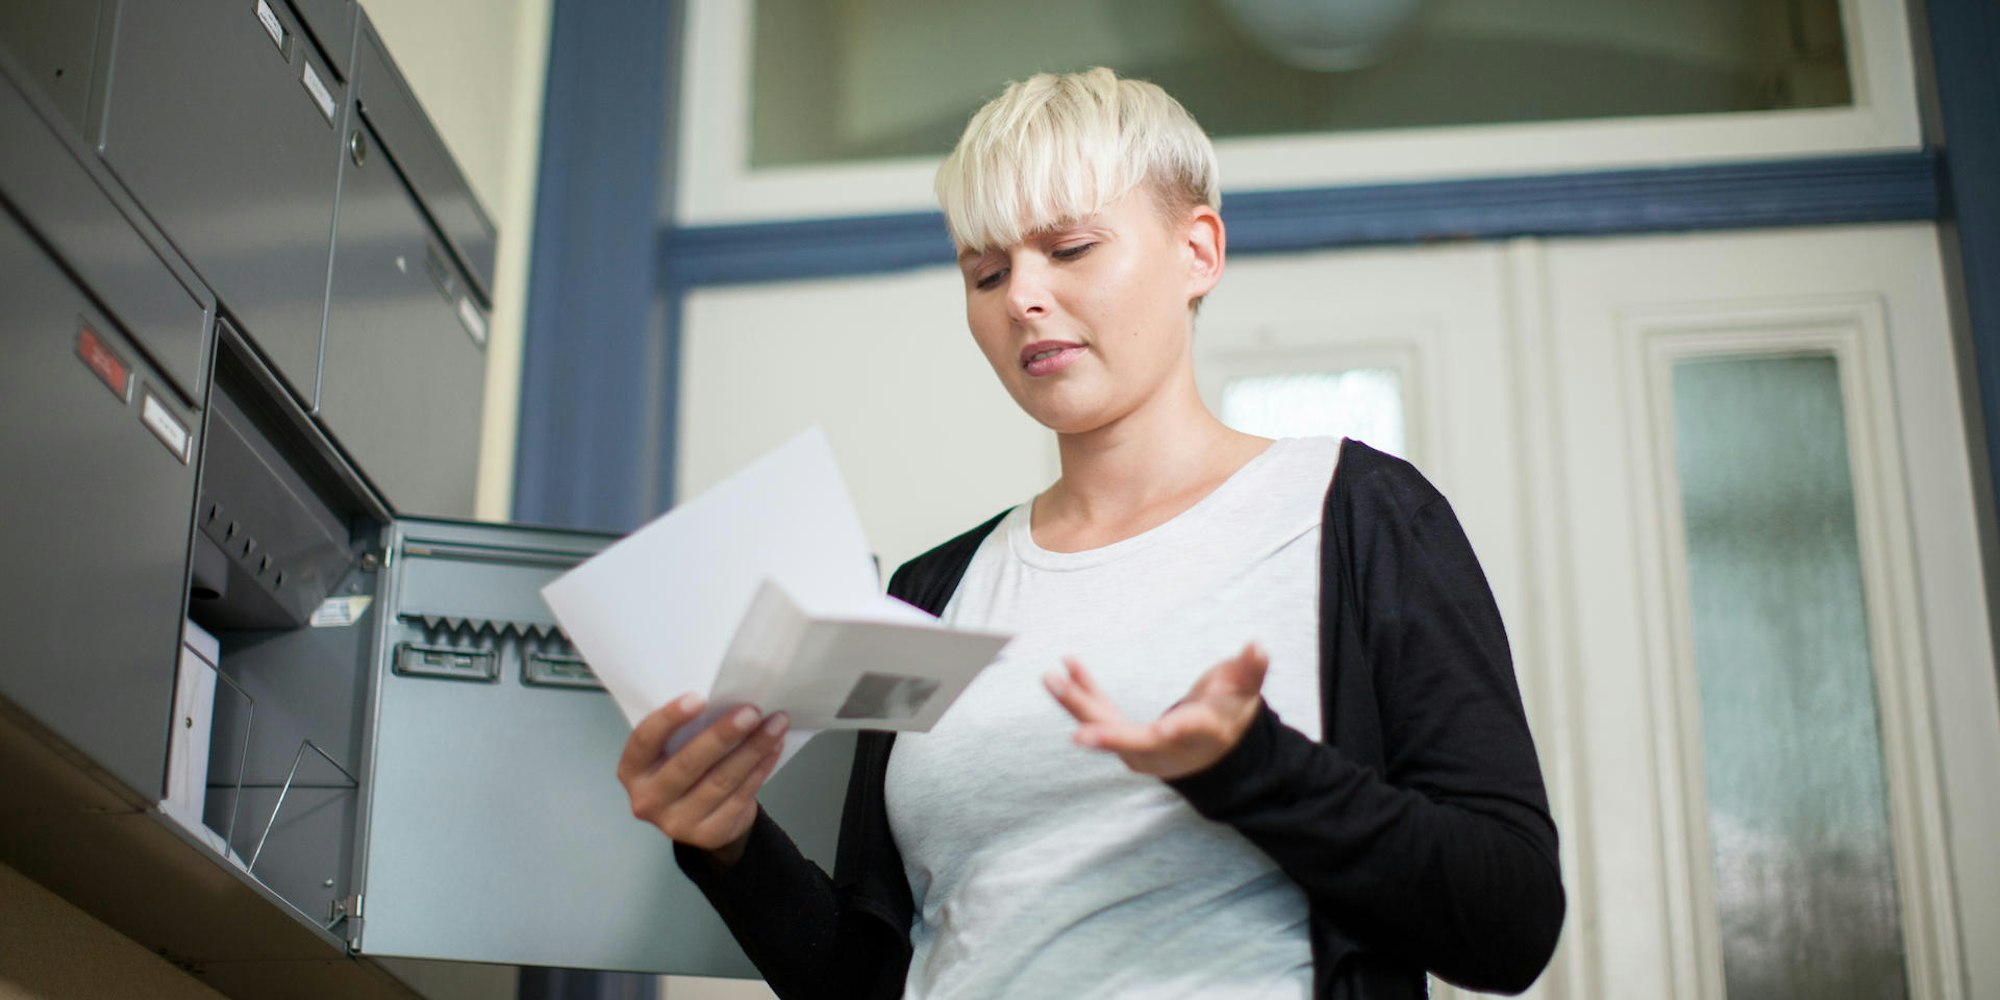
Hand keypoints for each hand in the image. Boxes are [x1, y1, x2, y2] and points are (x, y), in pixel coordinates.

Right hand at [617, 693, 789, 863]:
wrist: (703, 818)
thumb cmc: (688, 768)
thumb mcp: (673, 750)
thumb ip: (685, 731)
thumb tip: (727, 699)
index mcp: (633, 770)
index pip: (644, 740)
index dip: (669, 719)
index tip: (699, 698)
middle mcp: (647, 799)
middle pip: (687, 764)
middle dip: (722, 735)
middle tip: (751, 712)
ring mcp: (676, 823)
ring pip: (720, 781)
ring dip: (752, 749)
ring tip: (775, 725)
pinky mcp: (708, 835)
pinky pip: (739, 797)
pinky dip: (760, 769)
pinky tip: (774, 748)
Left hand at [1044, 643, 1268, 779]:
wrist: (1212, 751)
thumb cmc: (1228, 713)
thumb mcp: (1243, 692)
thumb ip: (1250, 669)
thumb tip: (1258, 646)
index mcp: (1204, 732)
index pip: (1192, 731)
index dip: (1181, 729)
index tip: (1166, 728)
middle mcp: (1168, 746)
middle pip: (1136, 742)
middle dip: (1107, 735)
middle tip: (1079, 735)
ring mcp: (1142, 747)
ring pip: (1107, 728)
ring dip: (1077, 704)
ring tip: (1051, 677)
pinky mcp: (1124, 738)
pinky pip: (1099, 716)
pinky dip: (1081, 694)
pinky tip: (1064, 668)